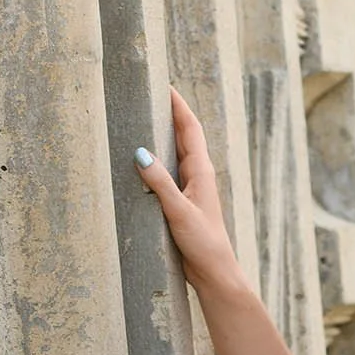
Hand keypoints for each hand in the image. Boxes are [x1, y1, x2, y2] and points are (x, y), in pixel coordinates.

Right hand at [133, 85, 242, 293]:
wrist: (214, 270)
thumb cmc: (202, 241)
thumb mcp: (178, 211)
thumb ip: (160, 183)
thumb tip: (140, 152)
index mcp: (201, 170)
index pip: (189, 128)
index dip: (178, 105)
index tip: (165, 84)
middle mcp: (197, 174)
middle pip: (183, 135)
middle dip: (169, 113)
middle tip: (150, 93)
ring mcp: (190, 187)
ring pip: (175, 152)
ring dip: (163, 134)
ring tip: (143, 116)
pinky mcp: (182, 201)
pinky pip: (168, 171)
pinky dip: (157, 158)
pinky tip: (143, 159)